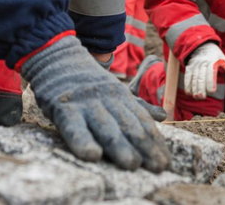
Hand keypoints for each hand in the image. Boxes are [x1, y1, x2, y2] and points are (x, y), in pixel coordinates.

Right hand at [22, 36, 169, 171]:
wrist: (57, 57)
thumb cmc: (87, 82)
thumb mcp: (114, 90)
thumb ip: (137, 105)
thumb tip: (162, 116)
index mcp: (121, 96)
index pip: (142, 121)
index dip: (155, 142)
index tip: (167, 162)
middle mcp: (107, 99)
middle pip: (129, 125)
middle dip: (145, 147)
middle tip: (159, 167)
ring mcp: (86, 103)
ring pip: (106, 127)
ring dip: (120, 146)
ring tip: (132, 165)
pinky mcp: (64, 108)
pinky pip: (74, 127)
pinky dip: (83, 141)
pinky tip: (92, 155)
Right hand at [184, 42, 224, 99]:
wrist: (202, 44)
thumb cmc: (214, 54)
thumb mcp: (223, 58)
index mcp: (212, 62)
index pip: (211, 73)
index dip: (211, 82)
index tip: (212, 91)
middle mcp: (202, 63)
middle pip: (201, 77)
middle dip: (200, 87)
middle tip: (202, 97)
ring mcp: (195, 65)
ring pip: (194, 77)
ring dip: (194, 88)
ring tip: (196, 97)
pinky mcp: (189, 66)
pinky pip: (188, 76)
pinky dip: (187, 84)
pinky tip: (188, 92)